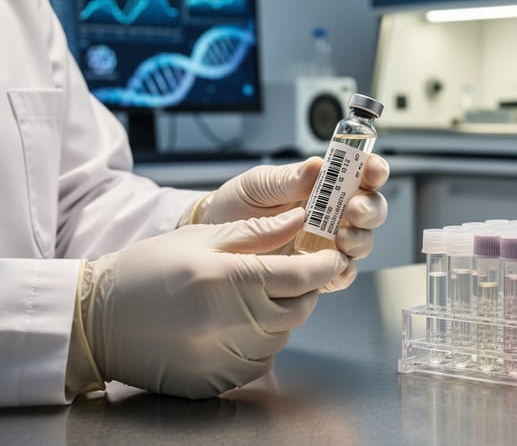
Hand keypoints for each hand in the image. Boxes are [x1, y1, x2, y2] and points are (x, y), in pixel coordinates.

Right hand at [69, 208, 348, 398]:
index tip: (332, 257)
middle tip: (293, 273)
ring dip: (282, 316)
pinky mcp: (218, 381)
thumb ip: (257, 232)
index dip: (325, 265)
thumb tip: (300, 221)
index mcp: (230, 280)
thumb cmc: (147, 270)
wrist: (98, 320)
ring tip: (256, 298)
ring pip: (284, 336)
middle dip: (306, 288)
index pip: (301, 276)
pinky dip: (262, 342)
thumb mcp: (202, 238)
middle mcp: (233, 323)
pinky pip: (262, 361)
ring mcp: (226, 357)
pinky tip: (238, 326)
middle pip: (300, 308)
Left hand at [182, 155, 389, 290]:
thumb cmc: (239, 205)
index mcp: (325, 187)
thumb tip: (318, 166)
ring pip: (363, 242)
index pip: (361, 175)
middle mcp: (333, 215)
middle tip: (353, 210)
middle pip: (371, 210)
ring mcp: (328, 244)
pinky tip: (333, 264)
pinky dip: (344, 269)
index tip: (372, 170)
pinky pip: (342, 273)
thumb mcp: (259, 185)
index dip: (374, 171)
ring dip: (360, 239)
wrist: (213, 238)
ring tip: (341, 238)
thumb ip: (289, 179)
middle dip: (369, 209)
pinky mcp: (318, 271)